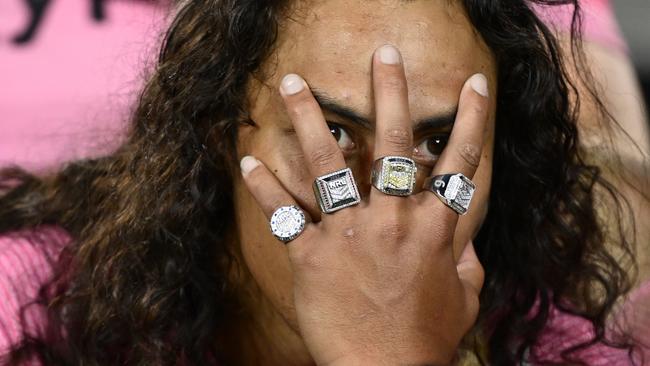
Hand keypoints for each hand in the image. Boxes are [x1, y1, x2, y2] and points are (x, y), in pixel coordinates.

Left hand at [241, 45, 487, 364]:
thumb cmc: (427, 339)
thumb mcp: (465, 296)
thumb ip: (467, 261)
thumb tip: (469, 239)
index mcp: (435, 227)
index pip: (460, 163)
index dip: (471, 119)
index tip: (473, 85)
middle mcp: (394, 219)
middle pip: (394, 143)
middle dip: (391, 92)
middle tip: (383, 55)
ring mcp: (350, 233)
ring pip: (329, 162)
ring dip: (309, 118)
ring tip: (291, 83)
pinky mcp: (313, 254)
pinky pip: (284, 212)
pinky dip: (264, 185)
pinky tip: (248, 158)